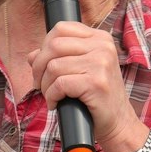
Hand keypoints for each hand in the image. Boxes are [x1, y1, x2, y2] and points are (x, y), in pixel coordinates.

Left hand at [29, 20, 136, 151]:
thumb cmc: (96, 96)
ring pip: (54, 66)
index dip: (44, 47)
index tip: (43, 66)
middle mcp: (103, 46)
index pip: (61, 28)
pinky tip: (56, 104)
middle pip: (54, 46)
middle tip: (40, 84)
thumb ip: (58, 58)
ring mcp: (101, 63)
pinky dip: (51, 97)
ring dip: (45, 86)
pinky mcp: (96, 83)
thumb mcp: (80, 70)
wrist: (118, 122)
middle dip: (39, 67)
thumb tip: (32, 55)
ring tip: (51, 96)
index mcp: (100, 38)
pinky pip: (60, 84)